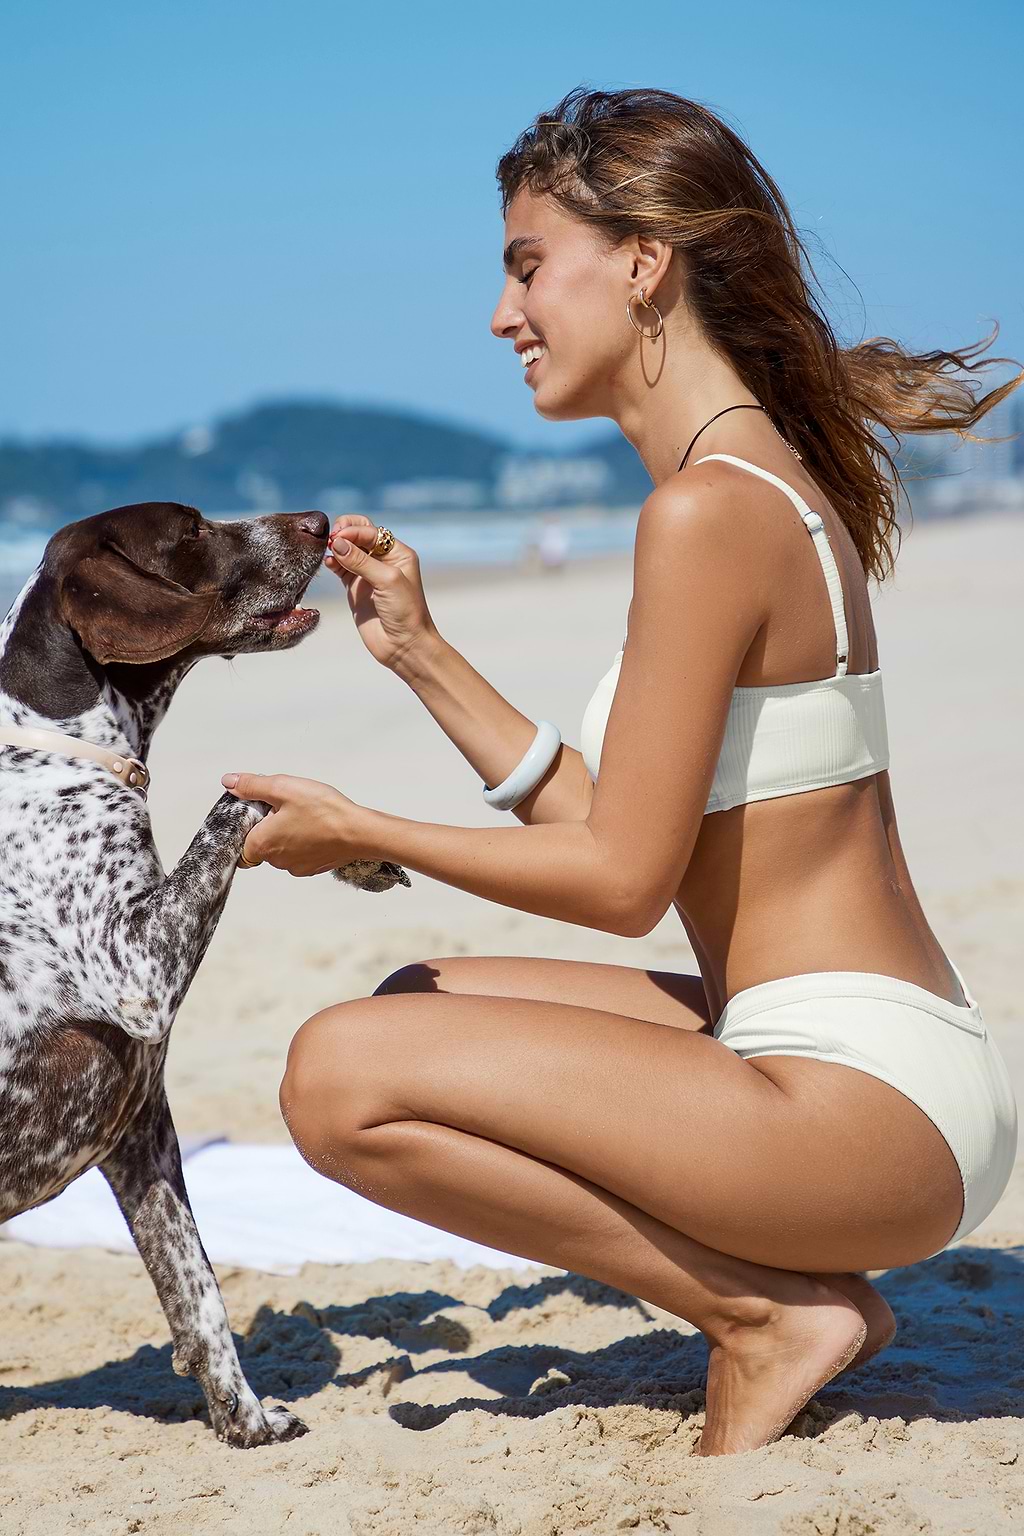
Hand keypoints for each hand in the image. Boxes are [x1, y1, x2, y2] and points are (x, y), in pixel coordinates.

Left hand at [221, 772, 376, 876]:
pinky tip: (316, 828)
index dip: (246, 828)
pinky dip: (304, 842)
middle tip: (286, 807)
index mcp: (262, 842)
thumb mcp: (284, 788)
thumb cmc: (324, 811)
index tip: (259, 813)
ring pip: (281, 850)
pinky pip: (299, 855)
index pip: (239, 845)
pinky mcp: (313, 868)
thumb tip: (229, 782)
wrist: (359, 832)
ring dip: (287, 835)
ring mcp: (295, 867)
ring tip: (305, 816)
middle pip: (261, 845)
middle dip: (269, 827)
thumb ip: (252, 785)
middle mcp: (276, 861)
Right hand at [324, 516, 438, 669]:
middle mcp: (383, 560)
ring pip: (347, 550)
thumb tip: (337, 543)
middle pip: (359, 535)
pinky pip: (340, 568)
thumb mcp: (387, 581)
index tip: (339, 536)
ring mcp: (367, 573)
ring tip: (327, 549)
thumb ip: (362, 561)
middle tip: (331, 538)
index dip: (354, 531)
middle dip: (344, 532)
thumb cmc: (406, 612)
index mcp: (398, 553)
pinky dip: (332, 562)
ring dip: (336, 546)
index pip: (371, 532)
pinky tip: (328, 563)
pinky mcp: (355, 588)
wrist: (403, 645)